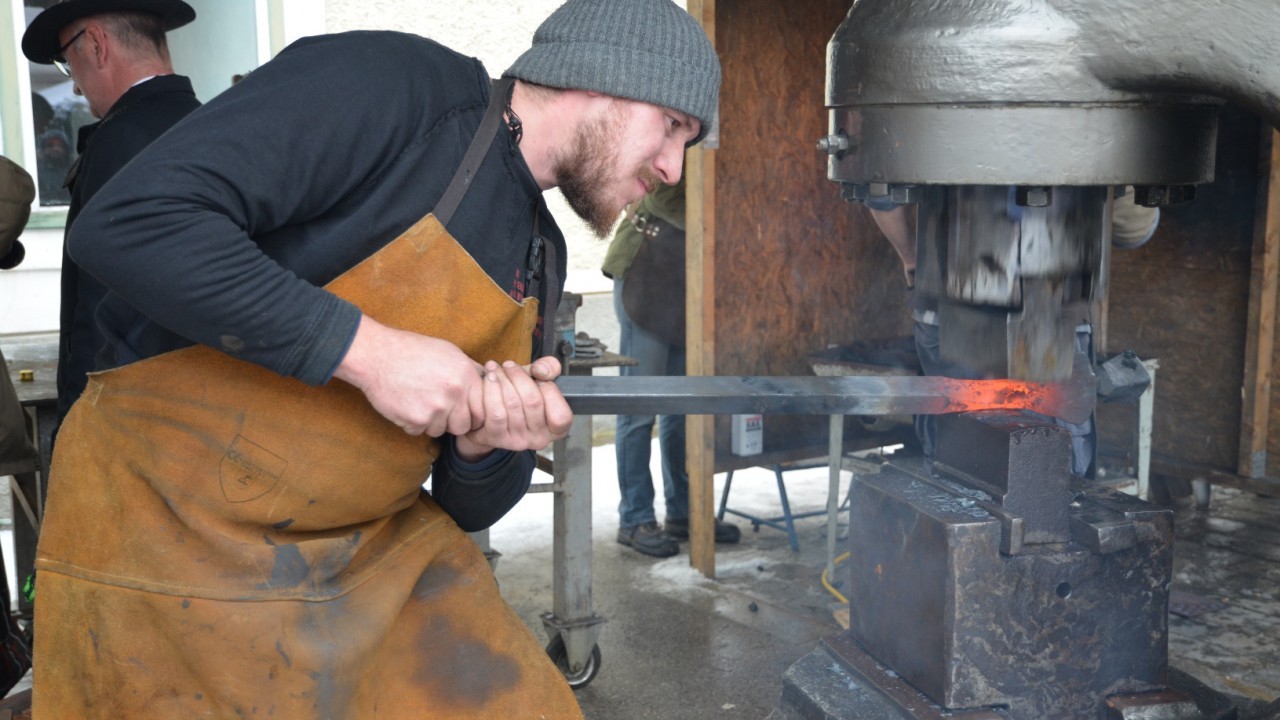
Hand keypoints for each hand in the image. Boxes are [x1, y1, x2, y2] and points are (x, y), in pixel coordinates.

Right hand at [332, 315, 484, 436]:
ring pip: (441, 430)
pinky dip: (412, 423)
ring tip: (418, 402)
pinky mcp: (416, 420)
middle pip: (464, 426)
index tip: (463, 411)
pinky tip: (405, 404)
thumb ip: (469, 370)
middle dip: (453, 422)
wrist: (377, 355)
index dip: (473, 413)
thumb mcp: (449, 351)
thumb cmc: (412, 350)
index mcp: (466, 375)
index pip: (484, 409)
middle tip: (439, 410)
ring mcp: (436, 408)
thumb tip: (487, 382)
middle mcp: (455, 393)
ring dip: (431, 423)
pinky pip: (419, 431)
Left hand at [454, 357, 572, 459]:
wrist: (488, 413)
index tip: (536, 372)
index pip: (561, 415)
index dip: (550, 390)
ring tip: (494, 368)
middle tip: (508, 364)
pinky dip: (491, 390)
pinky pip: (496, 413)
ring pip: (512, 404)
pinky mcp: (497, 438)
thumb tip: (542, 371)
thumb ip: (550, 369)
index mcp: (557, 428)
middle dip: (519, 377)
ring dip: (502, 379)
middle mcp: (540, 439)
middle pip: (533, 402)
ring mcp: (518, 441)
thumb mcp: (538, 380)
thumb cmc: (519, 395)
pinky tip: (489, 378)